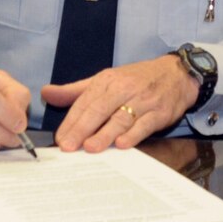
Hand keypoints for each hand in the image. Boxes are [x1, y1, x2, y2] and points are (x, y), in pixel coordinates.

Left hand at [42, 54, 196, 151]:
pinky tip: (122, 145)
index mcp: (106, 81)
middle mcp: (123, 89)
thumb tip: (46, 93)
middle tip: (68, 147)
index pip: (85, 102)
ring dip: (105, 134)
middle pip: (99, 110)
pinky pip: (144, 124)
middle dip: (82, 129)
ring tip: (90, 148)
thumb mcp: (105, 80)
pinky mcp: (159, 112)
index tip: (60, 138)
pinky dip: (133, 135)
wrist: (176, 73)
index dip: (71, 121)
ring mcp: (142, 100)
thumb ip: (75, 91)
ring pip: (120, 118)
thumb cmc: (136, 79)